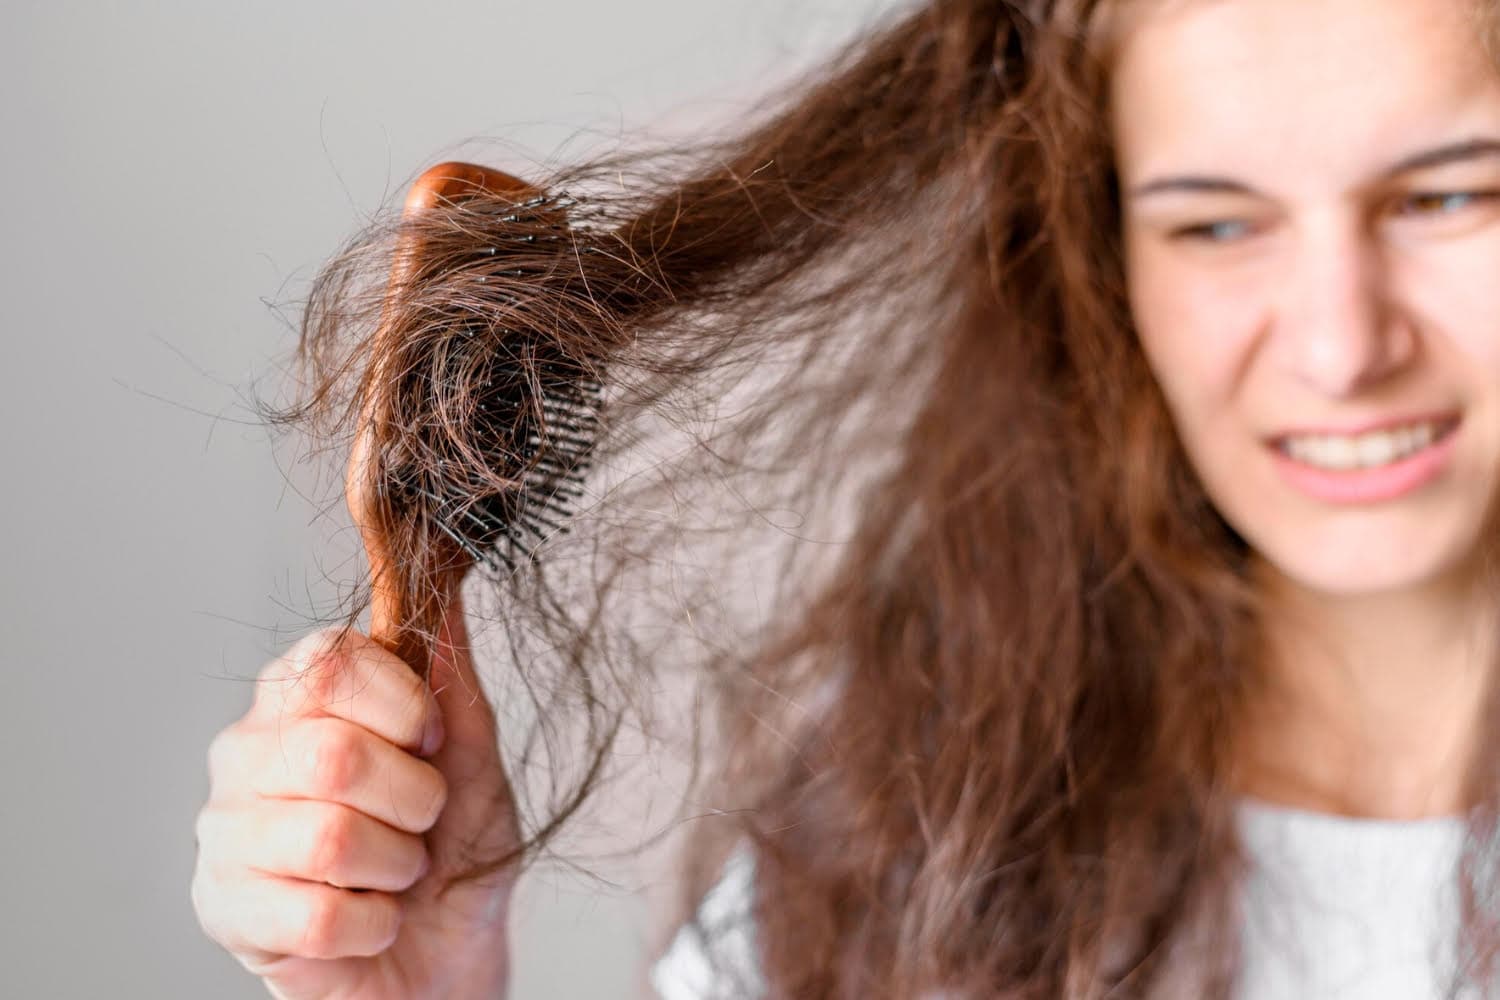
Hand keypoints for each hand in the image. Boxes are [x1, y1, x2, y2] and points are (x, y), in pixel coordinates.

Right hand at [192, 596, 519, 998]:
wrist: (445, 951)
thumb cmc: (452, 846)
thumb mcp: (471, 755)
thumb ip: (450, 675)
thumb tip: (442, 587)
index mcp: (298, 696)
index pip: (330, 661)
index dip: (404, 707)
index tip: (432, 742)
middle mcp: (245, 751)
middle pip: (333, 755)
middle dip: (412, 801)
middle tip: (420, 821)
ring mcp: (224, 831)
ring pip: (327, 840)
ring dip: (395, 866)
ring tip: (395, 871)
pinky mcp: (221, 909)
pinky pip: (317, 918)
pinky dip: (374, 926)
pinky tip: (370, 920)